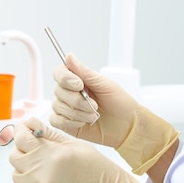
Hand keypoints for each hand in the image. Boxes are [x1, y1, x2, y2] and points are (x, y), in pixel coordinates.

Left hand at [9, 118, 183, 182]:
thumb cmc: (102, 174)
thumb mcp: (78, 147)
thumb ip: (51, 135)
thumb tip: (32, 124)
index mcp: (56, 154)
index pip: (23, 138)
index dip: (20, 130)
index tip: (23, 129)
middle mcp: (45, 172)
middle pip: (15, 156)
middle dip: (22, 149)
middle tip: (32, 148)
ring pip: (16, 174)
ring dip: (23, 168)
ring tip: (39, 167)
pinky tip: (34, 182)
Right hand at [50, 54, 178, 174]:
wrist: (127, 126)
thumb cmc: (119, 103)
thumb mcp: (104, 84)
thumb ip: (84, 72)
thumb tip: (69, 56)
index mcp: (78, 80)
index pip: (59, 73)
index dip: (65, 78)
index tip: (79, 85)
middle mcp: (70, 92)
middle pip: (58, 91)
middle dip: (77, 100)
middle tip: (94, 105)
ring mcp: (67, 108)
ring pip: (58, 106)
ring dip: (78, 112)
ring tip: (93, 116)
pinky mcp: (66, 123)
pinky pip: (57, 120)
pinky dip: (70, 122)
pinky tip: (83, 122)